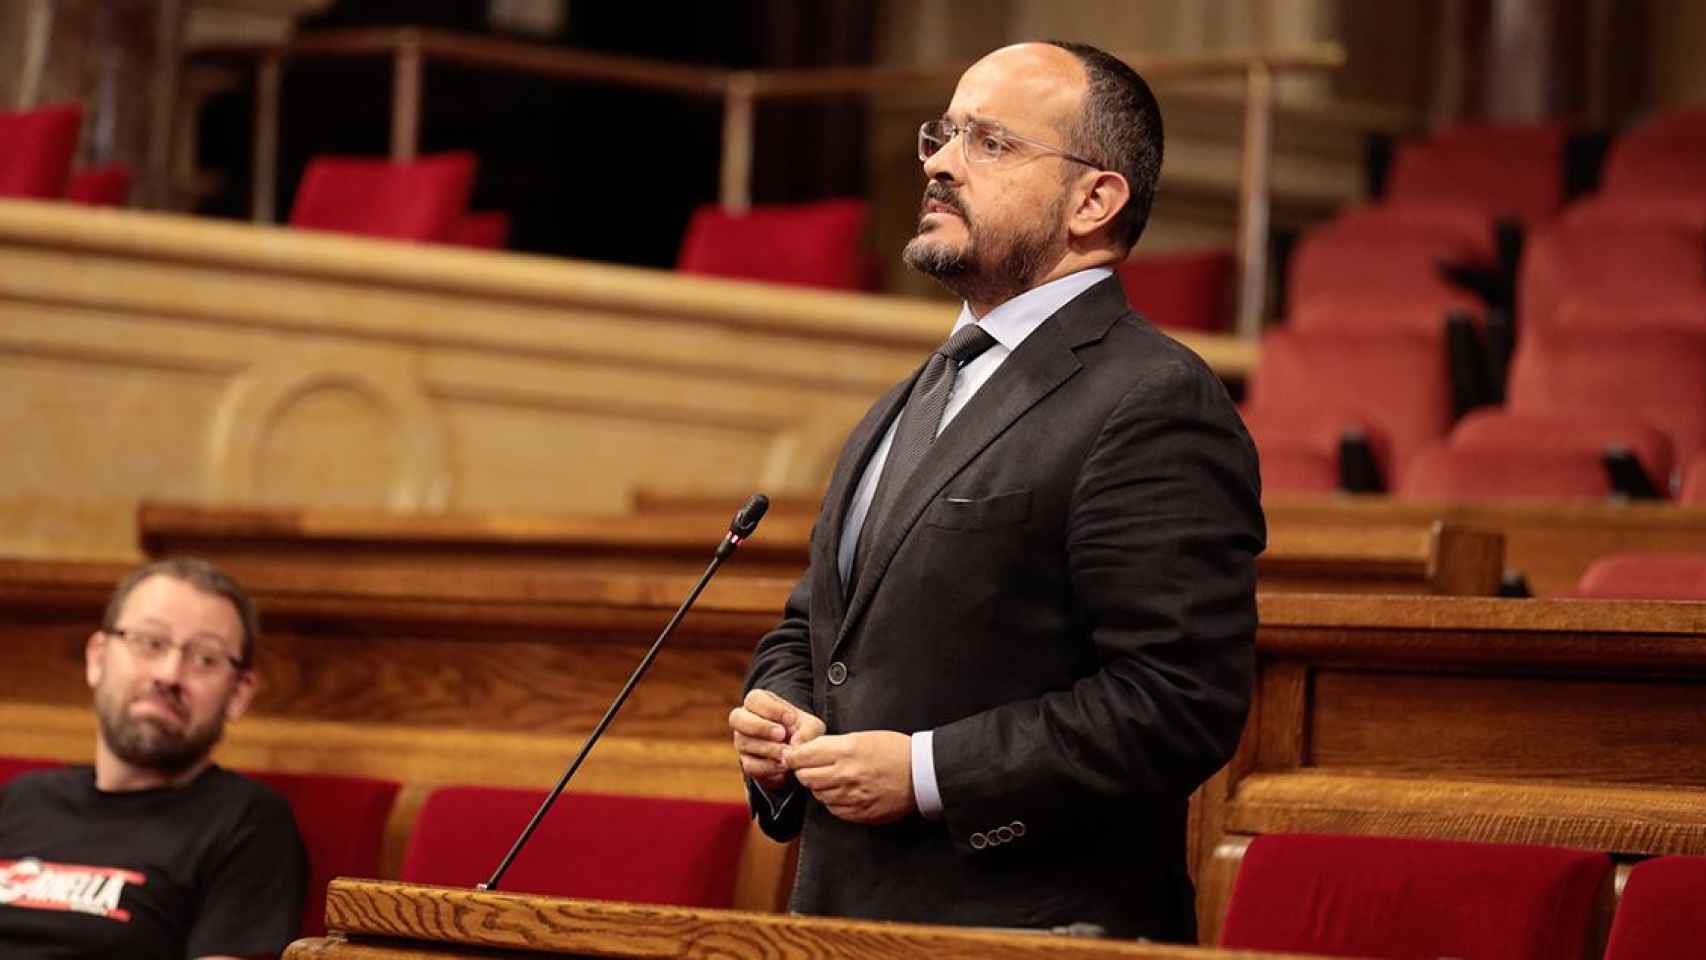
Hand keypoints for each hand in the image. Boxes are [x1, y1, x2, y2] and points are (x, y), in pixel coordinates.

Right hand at [729, 689, 824, 790]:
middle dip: (760, 727)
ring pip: (744, 743)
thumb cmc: (802, 732)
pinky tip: (784, 766)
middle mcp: (744, 720)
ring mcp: (742, 742)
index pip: (754, 699)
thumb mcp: (811, 727)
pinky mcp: (746, 763)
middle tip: (782, 734)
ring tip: (787, 753)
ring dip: (768, 749)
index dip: (771, 709)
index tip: (792, 719)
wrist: (798, 757)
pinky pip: (750, 765)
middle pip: (737, 718)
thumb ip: (807, 730)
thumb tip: (795, 743)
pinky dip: (768, 767)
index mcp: (758, 703)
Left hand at [785, 730, 914, 823]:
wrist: (922, 773)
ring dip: (818, 787)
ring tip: (830, 779)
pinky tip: (842, 792)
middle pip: (806, 777)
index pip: (803, 756)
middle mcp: (845, 774)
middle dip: (803, 771)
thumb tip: (808, 751)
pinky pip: (833, 809)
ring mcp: (852, 796)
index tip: (790, 756)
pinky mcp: (860, 812)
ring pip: (818, 794)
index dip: (793, 756)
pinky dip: (832, 801)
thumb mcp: (863, 737)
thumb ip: (834, 745)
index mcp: (846, 750)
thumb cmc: (895, 750)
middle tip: (808, 767)